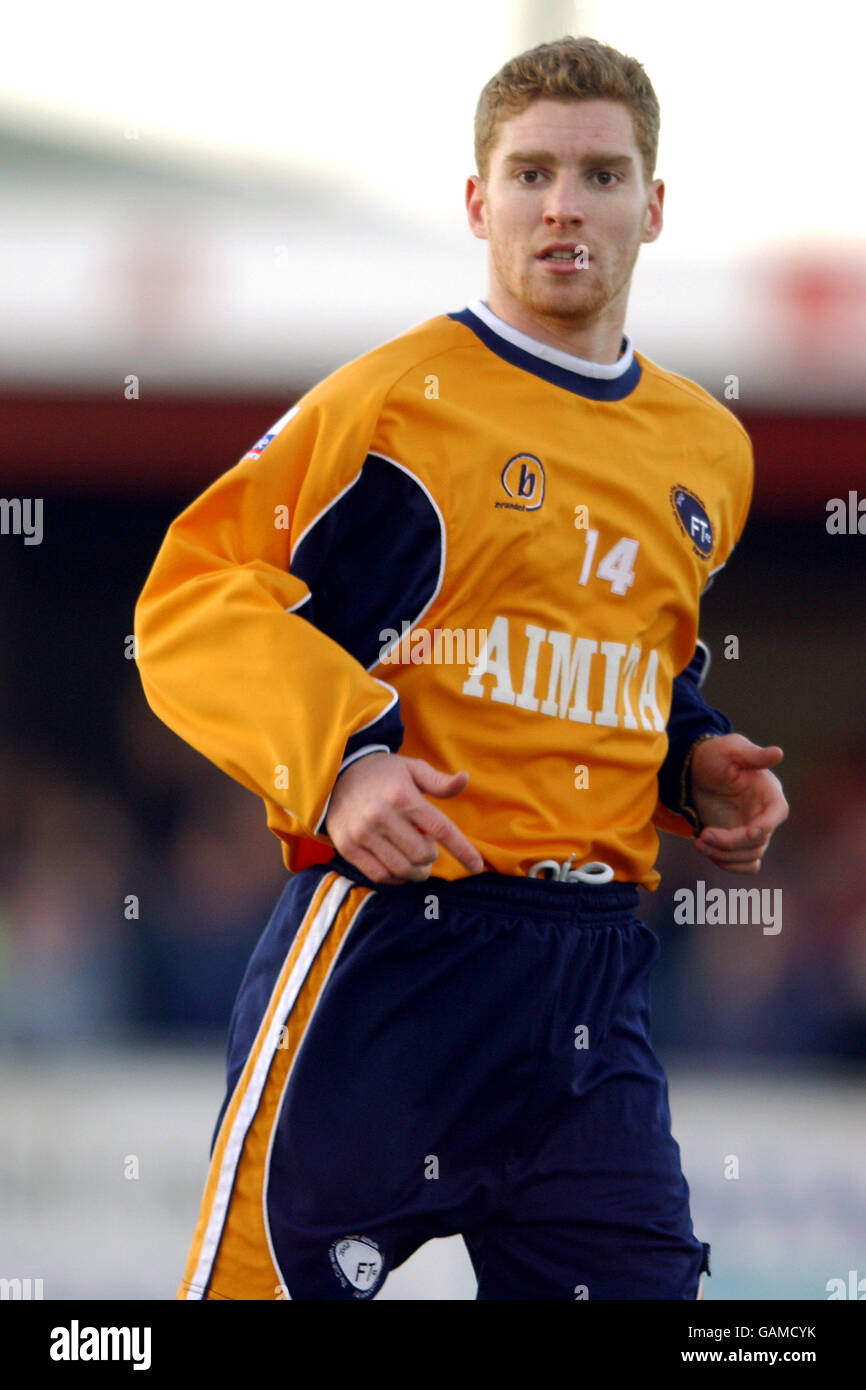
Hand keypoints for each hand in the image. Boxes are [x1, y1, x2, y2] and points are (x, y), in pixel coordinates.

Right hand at [325, 752, 484, 884]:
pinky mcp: (347, 846)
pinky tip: (399, 868)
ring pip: (402, 869)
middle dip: (431, 857)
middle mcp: (381, 815)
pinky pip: (379, 875)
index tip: (477, 866)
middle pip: (422, 855)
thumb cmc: (383, 773)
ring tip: (417, 863)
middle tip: (427, 848)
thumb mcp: (413, 769)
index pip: (441, 829)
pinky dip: (396, 878)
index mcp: (403, 796)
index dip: (462, 850)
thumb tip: (465, 779)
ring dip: (417, 871)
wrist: (336, 774)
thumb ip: (439, 782)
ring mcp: (362, 833)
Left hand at [689, 734, 788, 874]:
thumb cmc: (716, 755)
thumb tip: (778, 753)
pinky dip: (727, 864)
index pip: (778, 813)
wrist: (696, 769)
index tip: (748, 833)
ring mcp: (752, 830)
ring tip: (699, 842)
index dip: (766, 825)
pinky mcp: (738, 842)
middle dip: (731, 843)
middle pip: (759, 841)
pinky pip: (744, 864)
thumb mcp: (732, 749)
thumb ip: (753, 754)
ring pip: (750, 856)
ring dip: (724, 855)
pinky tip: (706, 850)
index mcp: (768, 792)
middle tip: (703, 835)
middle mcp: (764, 814)